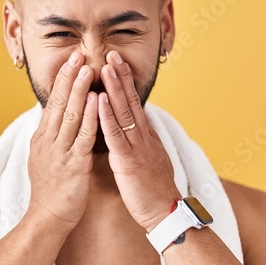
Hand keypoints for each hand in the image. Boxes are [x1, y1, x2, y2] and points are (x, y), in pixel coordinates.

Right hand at [27, 51, 98, 228]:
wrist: (47, 219)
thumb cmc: (51, 191)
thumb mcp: (46, 158)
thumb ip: (51, 138)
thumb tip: (53, 120)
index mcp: (43, 139)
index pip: (53, 103)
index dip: (62, 82)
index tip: (70, 61)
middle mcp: (49, 141)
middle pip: (60, 104)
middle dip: (69, 78)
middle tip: (77, 55)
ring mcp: (60, 152)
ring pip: (71, 115)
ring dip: (80, 91)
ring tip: (87, 69)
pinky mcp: (73, 165)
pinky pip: (83, 136)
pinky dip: (91, 117)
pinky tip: (98, 101)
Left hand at [97, 50, 180, 231]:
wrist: (165, 212)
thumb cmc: (154, 190)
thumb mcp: (148, 160)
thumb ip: (140, 143)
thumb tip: (135, 131)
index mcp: (145, 136)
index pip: (134, 103)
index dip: (125, 82)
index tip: (116, 62)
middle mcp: (143, 136)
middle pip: (131, 101)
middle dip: (120, 76)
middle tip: (111, 52)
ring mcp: (137, 147)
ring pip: (124, 112)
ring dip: (114, 88)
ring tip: (106, 66)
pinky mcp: (128, 161)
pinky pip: (116, 135)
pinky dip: (107, 116)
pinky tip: (100, 100)